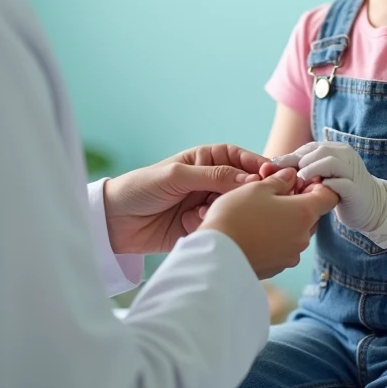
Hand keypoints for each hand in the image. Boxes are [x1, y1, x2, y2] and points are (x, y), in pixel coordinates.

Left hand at [103, 144, 268, 254]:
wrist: (114, 221)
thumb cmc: (142, 187)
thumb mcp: (177, 175)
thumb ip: (215, 176)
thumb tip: (251, 180)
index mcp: (208, 160)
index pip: (244, 160)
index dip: (260, 167)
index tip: (272, 178)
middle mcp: (213, 181)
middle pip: (245, 187)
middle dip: (244, 195)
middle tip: (237, 202)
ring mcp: (208, 205)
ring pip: (235, 209)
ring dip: (222, 212)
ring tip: (198, 214)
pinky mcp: (202, 227)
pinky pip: (220, 227)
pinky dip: (210, 226)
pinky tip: (189, 225)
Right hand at [201, 168, 340, 277]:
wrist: (215, 256)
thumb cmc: (236, 216)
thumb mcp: (257, 188)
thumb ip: (280, 181)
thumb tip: (291, 177)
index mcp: (304, 214)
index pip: (329, 197)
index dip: (318, 185)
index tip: (302, 179)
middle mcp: (303, 238)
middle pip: (312, 215)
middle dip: (299, 202)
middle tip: (276, 192)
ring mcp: (290, 256)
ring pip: (296, 232)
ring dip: (285, 221)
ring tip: (260, 212)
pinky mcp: (276, 268)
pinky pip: (282, 247)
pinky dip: (275, 238)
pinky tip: (254, 231)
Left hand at [270, 141, 386, 248]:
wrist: (371, 208)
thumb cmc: (340, 192)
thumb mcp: (321, 177)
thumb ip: (304, 170)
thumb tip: (273, 167)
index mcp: (335, 150)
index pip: (308, 148)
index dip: (290, 156)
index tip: (272, 167)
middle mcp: (345, 155)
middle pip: (317, 151)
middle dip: (297, 162)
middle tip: (282, 175)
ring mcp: (352, 170)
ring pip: (330, 162)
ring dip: (311, 170)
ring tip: (299, 181)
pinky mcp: (356, 188)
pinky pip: (341, 183)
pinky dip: (327, 186)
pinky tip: (316, 192)